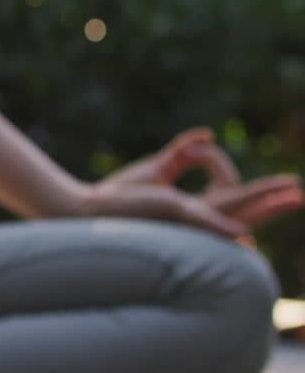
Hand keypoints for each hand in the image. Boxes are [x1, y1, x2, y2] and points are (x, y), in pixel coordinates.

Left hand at [78, 127, 302, 238]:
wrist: (88, 209)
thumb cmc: (119, 196)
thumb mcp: (156, 169)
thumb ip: (181, 155)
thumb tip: (204, 137)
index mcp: (192, 210)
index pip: (230, 195)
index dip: (234, 174)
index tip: (197, 145)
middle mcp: (194, 218)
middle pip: (243, 207)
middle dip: (271, 199)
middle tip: (299, 193)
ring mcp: (187, 219)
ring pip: (234, 209)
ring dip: (263, 204)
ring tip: (292, 196)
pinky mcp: (175, 214)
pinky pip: (205, 219)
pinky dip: (224, 226)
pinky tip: (244, 236)